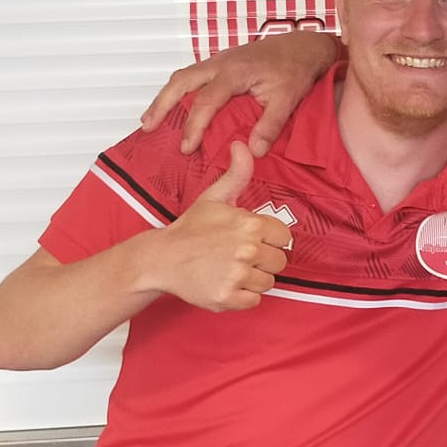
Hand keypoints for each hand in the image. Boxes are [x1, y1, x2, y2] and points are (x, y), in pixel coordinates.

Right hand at [141, 30, 341, 157]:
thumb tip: (253, 151)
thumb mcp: (288, 99)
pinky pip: (192, 76)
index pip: (206, 101)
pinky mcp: (220, 63)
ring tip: (151, 119)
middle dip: (161, 104)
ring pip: (183, 76)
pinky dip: (178, 91)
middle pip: (181, 81)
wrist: (303, 46)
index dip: (194, 126)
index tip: (187, 147)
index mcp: (235, 72)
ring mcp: (218, 61)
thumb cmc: (295, 69)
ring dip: (165, 96)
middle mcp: (221, 63)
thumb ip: (270, 125)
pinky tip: (173, 107)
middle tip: (147, 126)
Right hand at [146, 142, 290, 312]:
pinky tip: (226, 283)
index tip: (252, 240)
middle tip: (239, 256)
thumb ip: (237, 173)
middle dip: (263, 260)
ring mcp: (237, 275)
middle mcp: (246, 250)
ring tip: (231, 269)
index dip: (270, 239)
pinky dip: (242, 296)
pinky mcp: (227, 298)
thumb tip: (242, 145)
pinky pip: (254, 301)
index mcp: (249, 225)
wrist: (162, 259)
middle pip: (279, 262)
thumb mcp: (215, 197)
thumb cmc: (191, 229)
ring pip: (268, 283)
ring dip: (253, 279)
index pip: (284, 237)